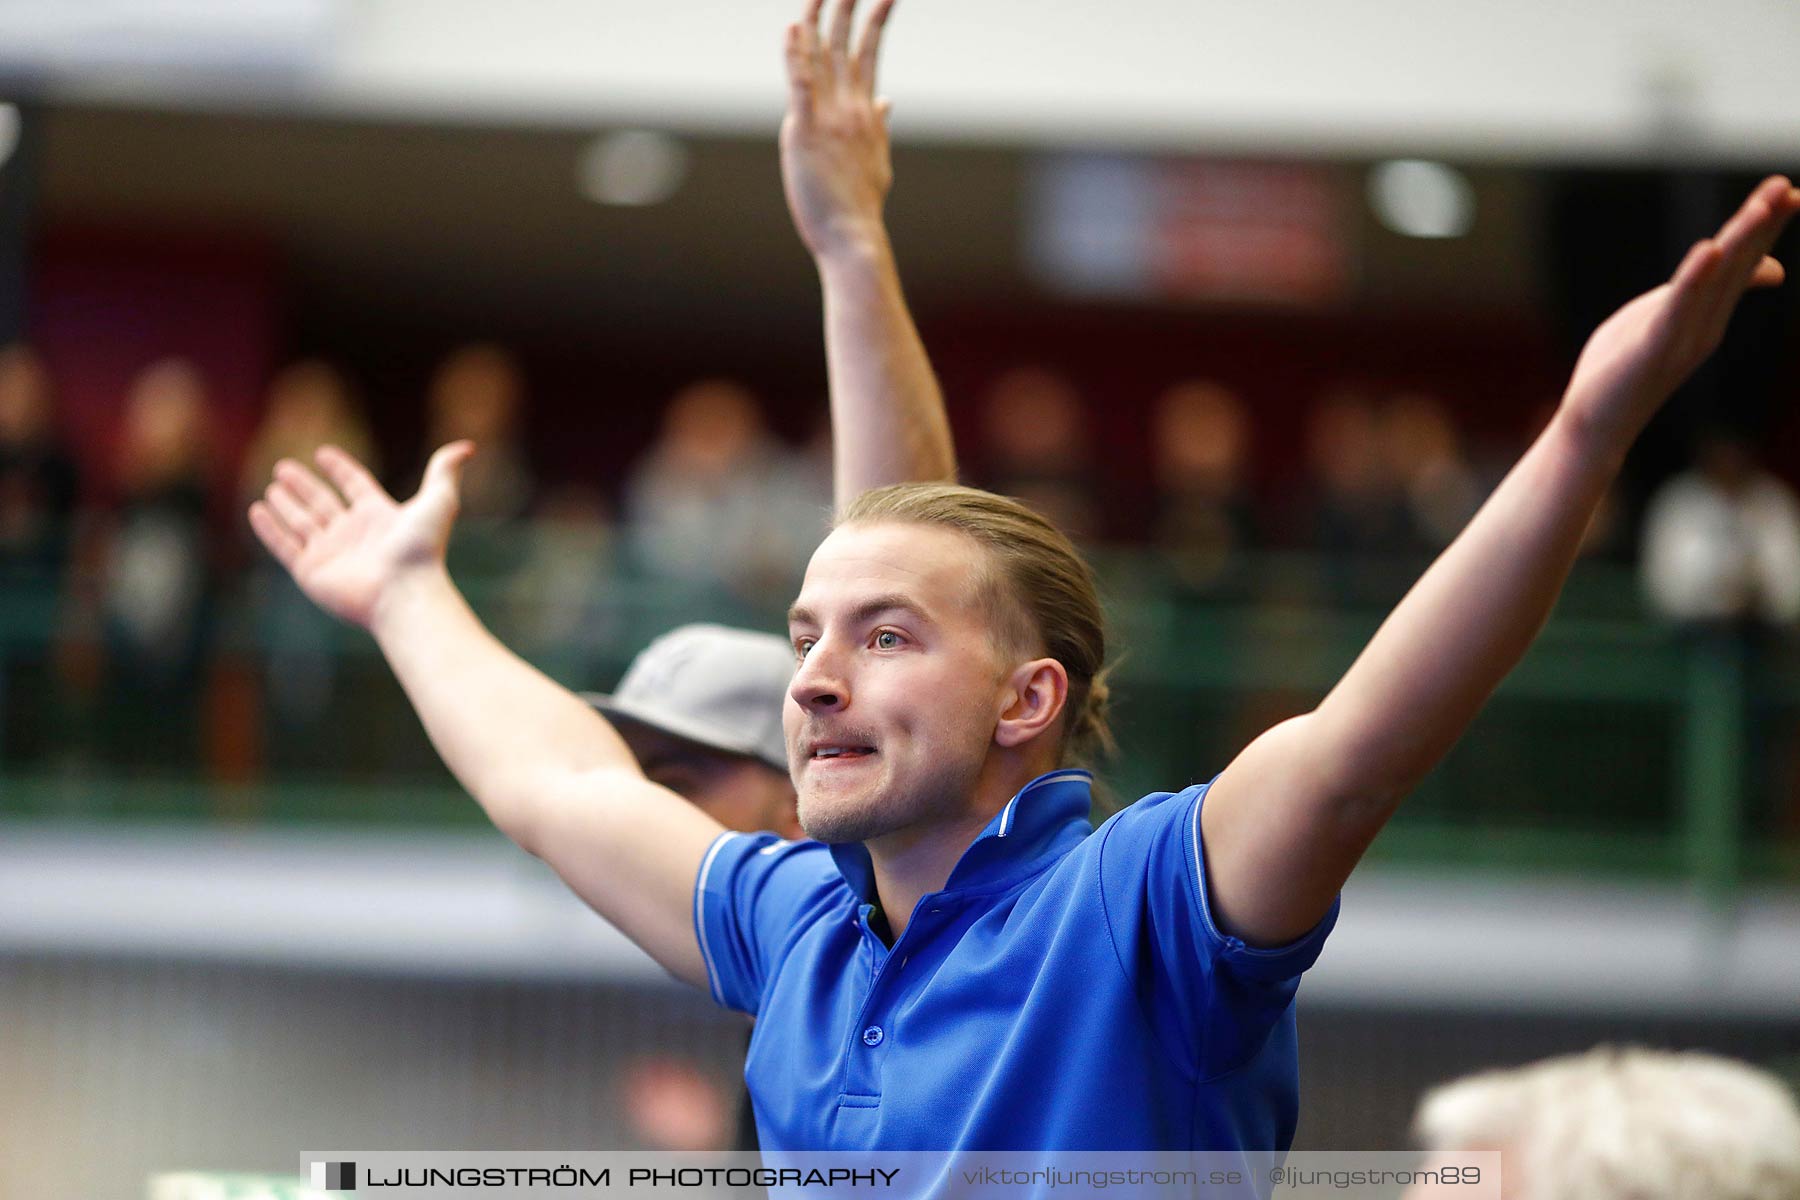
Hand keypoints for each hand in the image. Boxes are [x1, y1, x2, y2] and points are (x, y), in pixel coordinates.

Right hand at [248, 441, 472, 630]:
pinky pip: (283, 545)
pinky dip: (269, 528)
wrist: (404, 592)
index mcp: (379, 516)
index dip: (340, 469)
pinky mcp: (310, 572)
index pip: (355, 486)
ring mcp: (330, 553)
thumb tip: (467, 446)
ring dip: (285, 504)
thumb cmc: (422, 549)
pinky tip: (257, 510)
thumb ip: (444, 470)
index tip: (323, 453)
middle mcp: (353, 533)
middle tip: (283, 467)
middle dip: (303, 486)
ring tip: (271, 486)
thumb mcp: (439, 501)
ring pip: (301, 522)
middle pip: (322, 503)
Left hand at [780, 0, 896, 259]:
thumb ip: (879, 125)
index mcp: (865, 113)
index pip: (869, 53)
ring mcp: (828, 118)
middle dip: (848, 4)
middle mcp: (850, 107)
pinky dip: (795, 56)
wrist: (854, 238)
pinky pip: (799, 86)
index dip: (875, 18)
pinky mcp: (804, 132)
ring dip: (818, 17)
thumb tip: (886, 99)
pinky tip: (790, 29)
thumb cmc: (862, 207)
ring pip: (822, 55)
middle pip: (845, 43)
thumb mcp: (877, 159)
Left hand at [1560, 175, 1798, 457]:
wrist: (1593, 426)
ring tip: (1762, 206)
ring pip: (1717, 282)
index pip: (1740, 262)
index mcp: (1706, 314)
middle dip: (1761, 226)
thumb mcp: (1668, 317)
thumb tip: (1759, 264)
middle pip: (1736, 265)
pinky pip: (1676, 310)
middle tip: (1788, 189)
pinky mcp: (1652, 351)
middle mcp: (1705, 325)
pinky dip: (1693, 279)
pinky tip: (1708, 249)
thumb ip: (1702, 287)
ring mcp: (1682, 339)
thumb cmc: (1623, 369)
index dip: (1764, 228)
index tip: (1792, 193)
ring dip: (1740, 242)